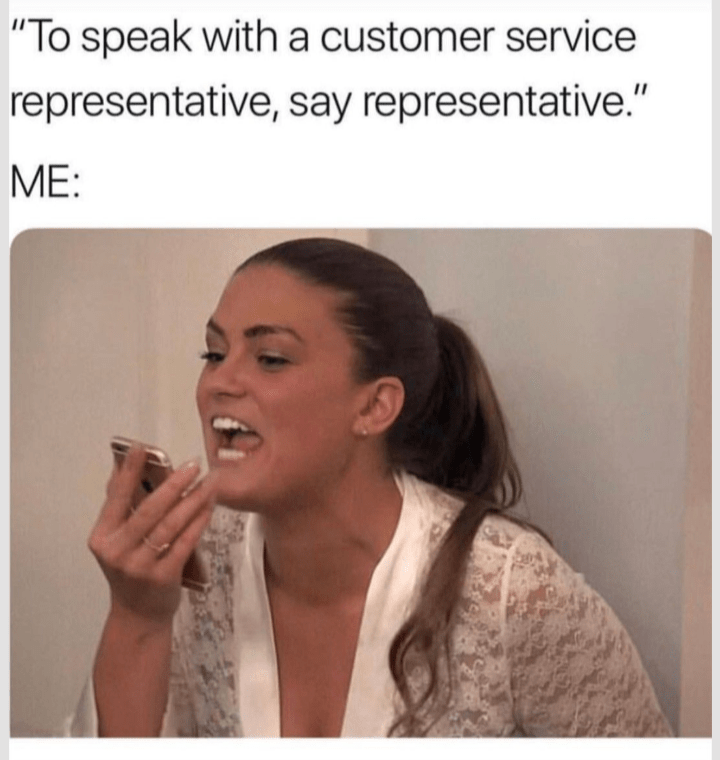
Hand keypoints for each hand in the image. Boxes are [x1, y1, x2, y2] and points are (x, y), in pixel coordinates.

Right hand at [88, 446, 216, 624]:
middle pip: (149, 510)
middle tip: (193, 464)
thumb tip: (124, 466)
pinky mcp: (164, 576)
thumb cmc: (130, 569)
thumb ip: (121, 507)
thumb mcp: (117, 541)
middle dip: (173, 484)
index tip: (141, 448)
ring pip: (171, 525)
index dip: (129, 472)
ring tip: (210, 482)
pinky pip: (186, 542)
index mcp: (103, 537)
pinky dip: (199, 521)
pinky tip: (209, 506)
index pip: (116, 498)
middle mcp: (118, 552)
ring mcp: (140, 566)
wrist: (138, 615)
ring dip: (193, 500)